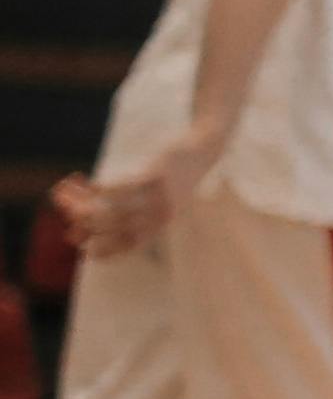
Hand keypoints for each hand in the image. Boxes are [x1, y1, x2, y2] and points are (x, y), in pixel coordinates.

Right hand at [57, 131, 217, 255]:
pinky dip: (101, 188)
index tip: (77, 244)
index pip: (129, 245)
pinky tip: (90, 183)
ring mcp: (160, 197)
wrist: (203, 150)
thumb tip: (90, 218)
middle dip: (82, 221)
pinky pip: (122, 188)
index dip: (102, 248)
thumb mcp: (154, 196)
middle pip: (114, 226)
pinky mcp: (156, 176)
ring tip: (66, 190)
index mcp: (163, 225)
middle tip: (63, 209)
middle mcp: (162, 215)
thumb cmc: (173, 175)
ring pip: (113, 208)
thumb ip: (127, 208)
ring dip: (83, 201)